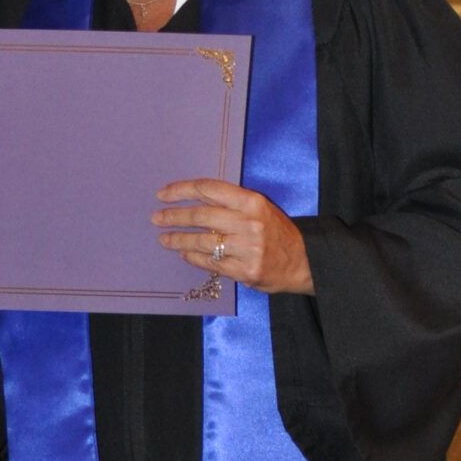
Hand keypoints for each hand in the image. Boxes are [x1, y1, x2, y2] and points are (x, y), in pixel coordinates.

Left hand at [153, 178, 313, 293]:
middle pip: (201, 215)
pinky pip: (211, 262)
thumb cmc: (277, 232)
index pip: (209, 189)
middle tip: (156, 218)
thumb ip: (230, 203)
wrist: (304, 261)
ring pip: (202, 241)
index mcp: (252, 202)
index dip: (182, 190)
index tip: (163, 194)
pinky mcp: (245, 271)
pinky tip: (184, 253)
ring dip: (178, 239)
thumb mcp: (259, 209)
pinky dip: (193, 257)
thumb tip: (193, 200)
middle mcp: (249, 223)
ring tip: (164, 238)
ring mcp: (247, 248)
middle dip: (174, 216)